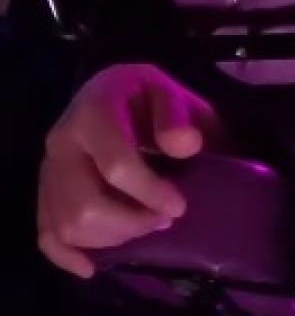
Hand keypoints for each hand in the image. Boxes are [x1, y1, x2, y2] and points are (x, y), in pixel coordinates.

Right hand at [37, 64, 221, 278]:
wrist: (120, 95)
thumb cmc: (151, 98)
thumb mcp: (172, 92)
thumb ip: (178, 115)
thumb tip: (185, 145)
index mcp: (94, 110)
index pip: (115, 164)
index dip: (149, 193)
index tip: (179, 207)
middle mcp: (61, 141)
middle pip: (86, 205)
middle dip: (132, 221)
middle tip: (165, 219)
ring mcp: (48, 170)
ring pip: (67, 225)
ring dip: (111, 237)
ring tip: (145, 226)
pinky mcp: (45, 192)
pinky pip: (46, 232)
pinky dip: (67, 255)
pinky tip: (92, 266)